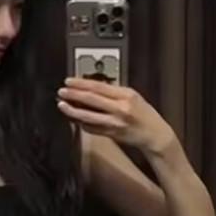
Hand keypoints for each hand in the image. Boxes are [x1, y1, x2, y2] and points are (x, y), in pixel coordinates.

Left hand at [57, 77, 174, 154]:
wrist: (154, 134)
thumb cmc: (145, 113)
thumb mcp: (133, 95)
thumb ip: (114, 91)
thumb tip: (92, 86)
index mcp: (125, 96)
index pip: (98, 87)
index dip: (81, 83)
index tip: (69, 81)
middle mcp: (119, 109)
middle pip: (91, 100)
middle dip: (73, 95)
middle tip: (61, 92)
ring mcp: (114, 123)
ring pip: (88, 116)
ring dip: (72, 111)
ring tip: (62, 105)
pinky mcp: (110, 134)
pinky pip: (91, 128)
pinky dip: (81, 122)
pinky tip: (74, 118)